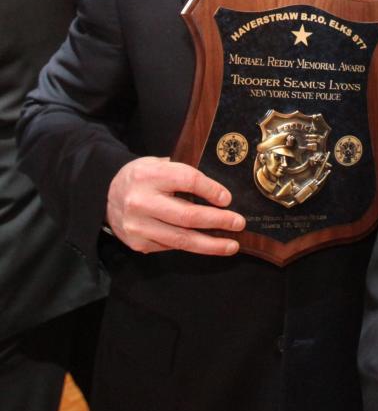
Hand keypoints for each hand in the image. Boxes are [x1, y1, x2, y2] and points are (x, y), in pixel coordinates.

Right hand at [106, 156, 244, 255]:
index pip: (187, 181)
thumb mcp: (159, 164)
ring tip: (231, 245)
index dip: (211, 190)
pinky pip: (171, 246)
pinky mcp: (137, 243)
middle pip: (187, 216)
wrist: (106, 193)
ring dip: (210, 244)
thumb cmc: (143, 176)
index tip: (228, 198)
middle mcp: (141, 201)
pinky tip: (207, 244)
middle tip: (238, 223)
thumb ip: (184, 173)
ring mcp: (138, 225)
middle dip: (218, 221)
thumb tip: (221, 190)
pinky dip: (192, 246)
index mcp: (149, 175)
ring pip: (181, 239)